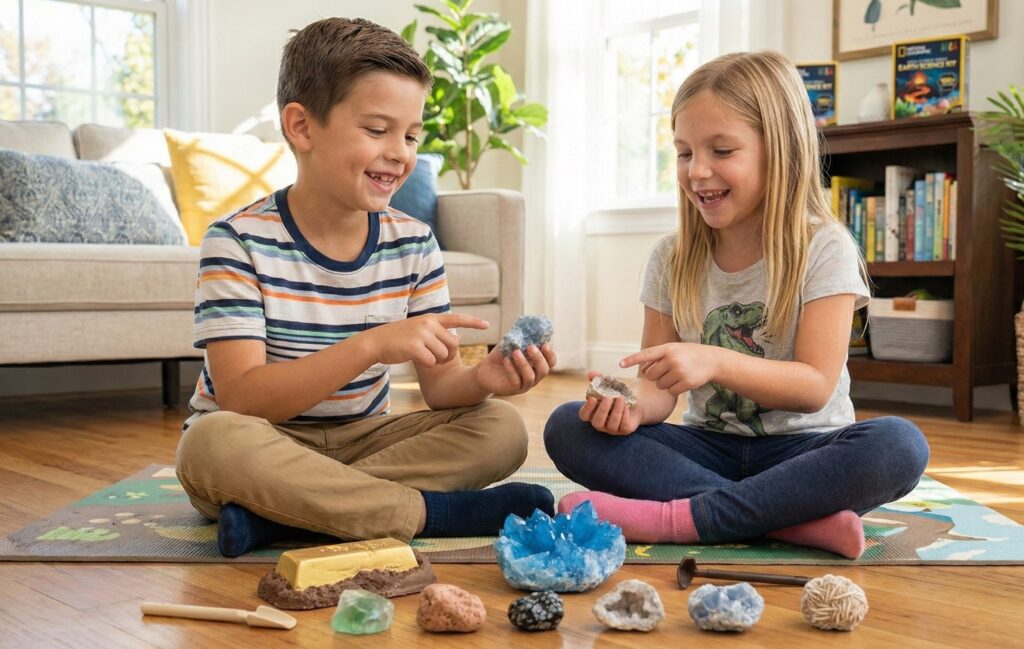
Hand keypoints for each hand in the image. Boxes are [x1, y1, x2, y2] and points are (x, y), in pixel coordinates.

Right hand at [368, 313, 488, 366]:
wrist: (375, 343)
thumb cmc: (397, 339)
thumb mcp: (418, 329)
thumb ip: (436, 332)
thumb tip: (457, 339)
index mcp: (430, 318)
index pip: (456, 318)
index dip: (473, 322)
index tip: (487, 325)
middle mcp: (428, 324)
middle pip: (454, 344)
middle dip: (448, 356)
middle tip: (434, 357)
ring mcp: (421, 334)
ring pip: (444, 355)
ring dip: (436, 361)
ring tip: (422, 357)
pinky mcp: (415, 347)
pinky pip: (431, 362)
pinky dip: (426, 365)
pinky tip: (416, 360)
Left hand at [473, 343, 556, 395]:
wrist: (484, 371)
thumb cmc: (501, 357)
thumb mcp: (510, 344)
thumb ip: (520, 337)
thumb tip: (528, 325)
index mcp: (536, 366)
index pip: (550, 362)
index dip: (550, 354)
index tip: (544, 344)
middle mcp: (533, 377)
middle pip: (544, 371)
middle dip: (539, 358)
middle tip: (530, 347)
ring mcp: (523, 385)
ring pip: (530, 377)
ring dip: (524, 364)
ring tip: (515, 352)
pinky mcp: (511, 390)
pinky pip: (516, 381)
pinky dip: (512, 370)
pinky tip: (506, 360)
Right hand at [578, 371, 642, 434]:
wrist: (632, 401)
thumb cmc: (614, 393)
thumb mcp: (606, 385)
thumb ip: (597, 379)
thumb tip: (591, 374)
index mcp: (592, 414)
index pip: (584, 415)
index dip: (586, 408)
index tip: (592, 398)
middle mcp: (601, 423)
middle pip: (597, 422)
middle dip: (602, 410)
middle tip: (608, 397)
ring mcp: (612, 429)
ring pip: (612, 425)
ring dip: (616, 411)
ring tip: (620, 398)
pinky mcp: (624, 430)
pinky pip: (624, 426)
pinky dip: (625, 415)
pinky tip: (626, 405)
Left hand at [619, 342, 718, 394]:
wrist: (712, 361)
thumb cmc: (689, 355)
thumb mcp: (674, 349)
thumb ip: (658, 357)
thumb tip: (642, 370)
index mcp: (667, 348)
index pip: (646, 354)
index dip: (632, 359)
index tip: (620, 364)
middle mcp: (672, 359)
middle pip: (651, 375)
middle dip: (656, 377)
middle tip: (667, 372)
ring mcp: (679, 371)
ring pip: (660, 385)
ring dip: (665, 384)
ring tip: (677, 375)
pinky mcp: (686, 383)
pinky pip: (670, 391)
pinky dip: (673, 390)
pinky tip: (682, 382)